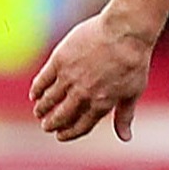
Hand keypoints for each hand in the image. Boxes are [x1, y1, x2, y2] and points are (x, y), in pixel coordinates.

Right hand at [30, 11, 156, 141]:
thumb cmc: (134, 60)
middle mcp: (83, 94)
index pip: (80, 126)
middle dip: (52, 125)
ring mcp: (70, 77)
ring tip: (39, 112)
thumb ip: (125, 116)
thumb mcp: (133, 91)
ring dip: (42, 109)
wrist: (127, 30)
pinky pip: (42, 80)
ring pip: (49, 100)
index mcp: (101, 104)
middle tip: (46, 126)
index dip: (68, 133)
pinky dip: (36, 90)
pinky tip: (34, 94)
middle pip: (61, 116)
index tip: (61, 135)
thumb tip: (125, 138)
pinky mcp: (60, 60)